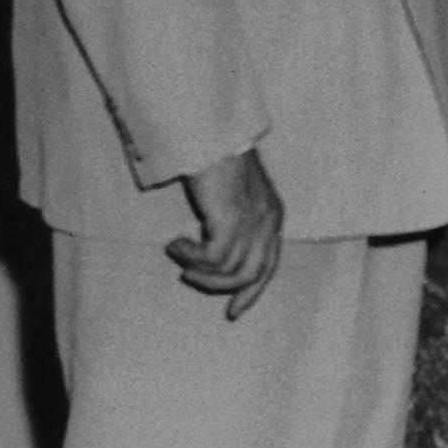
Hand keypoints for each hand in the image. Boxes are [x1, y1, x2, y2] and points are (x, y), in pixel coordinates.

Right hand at [168, 147, 284, 320]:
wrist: (210, 137)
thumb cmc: (215, 161)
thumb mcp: (232, 195)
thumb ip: (233, 221)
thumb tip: (214, 252)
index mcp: (272, 217)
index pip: (269, 265)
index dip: (252, 290)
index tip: (234, 310)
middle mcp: (268, 222)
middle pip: (252, 274)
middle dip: (223, 288)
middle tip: (191, 282)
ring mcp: (253, 223)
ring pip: (230, 271)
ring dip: (200, 270)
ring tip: (178, 256)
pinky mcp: (233, 222)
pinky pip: (213, 258)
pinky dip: (191, 256)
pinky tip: (175, 244)